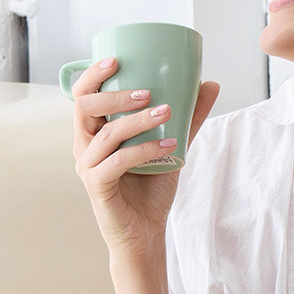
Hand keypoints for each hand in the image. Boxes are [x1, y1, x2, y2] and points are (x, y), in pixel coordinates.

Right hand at [71, 57, 220, 258]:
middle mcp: (84, 146)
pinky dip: (145, 150)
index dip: (93, 75)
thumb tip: (211, 84)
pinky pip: (118, 161)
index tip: (116, 60)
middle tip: (149, 92)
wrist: (146, 233)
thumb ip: (188, 117)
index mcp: (94, 132)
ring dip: (138, 120)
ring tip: (167, 112)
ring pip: (106, 134)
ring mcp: (87, 167)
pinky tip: (170, 145)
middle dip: (116, 95)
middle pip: (85, 108)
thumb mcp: (173, 145)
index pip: (83, 95)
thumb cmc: (151, 189)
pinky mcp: (97, 186)